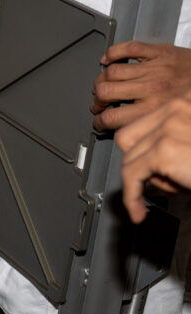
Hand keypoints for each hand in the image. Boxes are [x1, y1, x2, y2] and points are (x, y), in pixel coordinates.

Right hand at [91, 41, 190, 130]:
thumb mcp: (175, 123)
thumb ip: (151, 127)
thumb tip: (129, 134)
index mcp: (155, 110)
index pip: (113, 118)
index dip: (100, 122)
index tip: (99, 121)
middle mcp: (152, 89)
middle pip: (106, 92)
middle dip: (97, 101)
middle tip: (98, 103)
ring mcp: (154, 68)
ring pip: (112, 72)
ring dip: (101, 79)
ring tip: (101, 84)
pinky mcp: (160, 51)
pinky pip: (128, 48)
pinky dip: (113, 52)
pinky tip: (108, 59)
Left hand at [115, 91, 190, 222]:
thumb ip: (176, 142)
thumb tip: (147, 162)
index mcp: (186, 102)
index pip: (144, 123)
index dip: (145, 149)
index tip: (148, 169)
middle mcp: (177, 107)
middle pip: (129, 138)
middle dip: (140, 162)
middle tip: (166, 178)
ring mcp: (169, 127)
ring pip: (129, 159)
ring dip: (148, 180)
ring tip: (177, 187)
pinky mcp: (164, 149)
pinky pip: (131, 176)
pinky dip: (132, 198)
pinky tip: (139, 211)